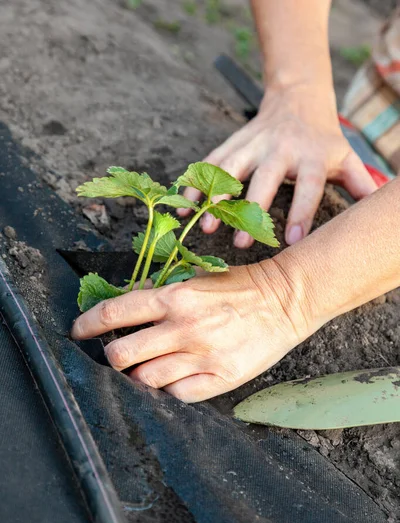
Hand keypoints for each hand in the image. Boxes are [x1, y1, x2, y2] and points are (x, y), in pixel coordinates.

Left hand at [71, 261, 309, 401]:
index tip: (79, 332)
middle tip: (115, 357)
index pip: (115, 312)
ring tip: (146, 369)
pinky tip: (174, 378)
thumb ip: (161, 293)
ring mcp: (202, 355)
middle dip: (110, 358)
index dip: (88, 324)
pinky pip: (178, 394)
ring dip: (139, 376)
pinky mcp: (221, 377)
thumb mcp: (197, 277)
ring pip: (146, 379)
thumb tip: (128, 307)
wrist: (286, 300)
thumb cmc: (241, 287)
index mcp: (174, 297)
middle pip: (122, 354)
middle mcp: (183, 327)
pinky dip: (169, 389)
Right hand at [178, 84, 376, 247]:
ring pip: (230, 169)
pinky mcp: (233, 142)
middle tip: (240, 242)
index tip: (291, 239)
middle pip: (264, 179)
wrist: (298, 99)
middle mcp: (280, 149)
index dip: (300, 212)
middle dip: (251, 210)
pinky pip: (210, 162)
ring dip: (215, 195)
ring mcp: (253, 144)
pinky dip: (194, 180)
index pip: (307, 186)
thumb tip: (380, 213)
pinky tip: (183, 202)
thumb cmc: (323, 140)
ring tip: (204, 222)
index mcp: (311, 156)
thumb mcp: (346, 157)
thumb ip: (360, 185)